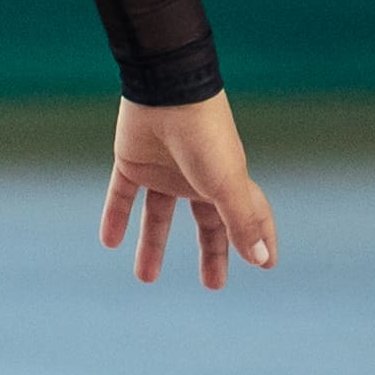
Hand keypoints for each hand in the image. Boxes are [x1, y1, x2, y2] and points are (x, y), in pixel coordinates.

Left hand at [99, 90, 275, 288]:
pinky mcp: (132, 162)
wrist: (166, 89)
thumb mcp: (226, 183)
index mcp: (226, 182)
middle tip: (213, 284)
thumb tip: (262, 261)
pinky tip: (108, 242)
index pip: (249, 217)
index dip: (259, 239)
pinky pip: (122, 195)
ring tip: (145, 278)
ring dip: (153, 245)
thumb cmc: (205, 135)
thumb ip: (242, 222)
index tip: (266, 266)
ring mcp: (164, 171)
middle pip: (206, 222)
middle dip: (212, 252)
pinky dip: (115, 217)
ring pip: (159, 216)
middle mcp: (196, 179)